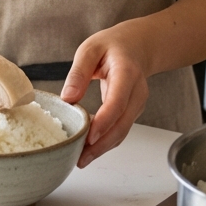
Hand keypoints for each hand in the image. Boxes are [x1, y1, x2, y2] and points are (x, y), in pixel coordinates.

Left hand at [60, 20, 149, 168]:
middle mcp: (137, 92)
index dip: (104, 121)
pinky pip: (120, 129)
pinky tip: (90, 149)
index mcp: (127, 73)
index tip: (88, 137)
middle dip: (101, 145)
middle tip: (80, 159)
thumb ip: (79, 72)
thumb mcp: (90, 48)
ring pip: (122, 131)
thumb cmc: (112, 46)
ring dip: (103, 148)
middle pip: (122, 124)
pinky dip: (106, 142)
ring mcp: (137, 104)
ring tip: (81, 159)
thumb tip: (67, 98)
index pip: (117, 102)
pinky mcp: (131, 112)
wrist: (137, 46)